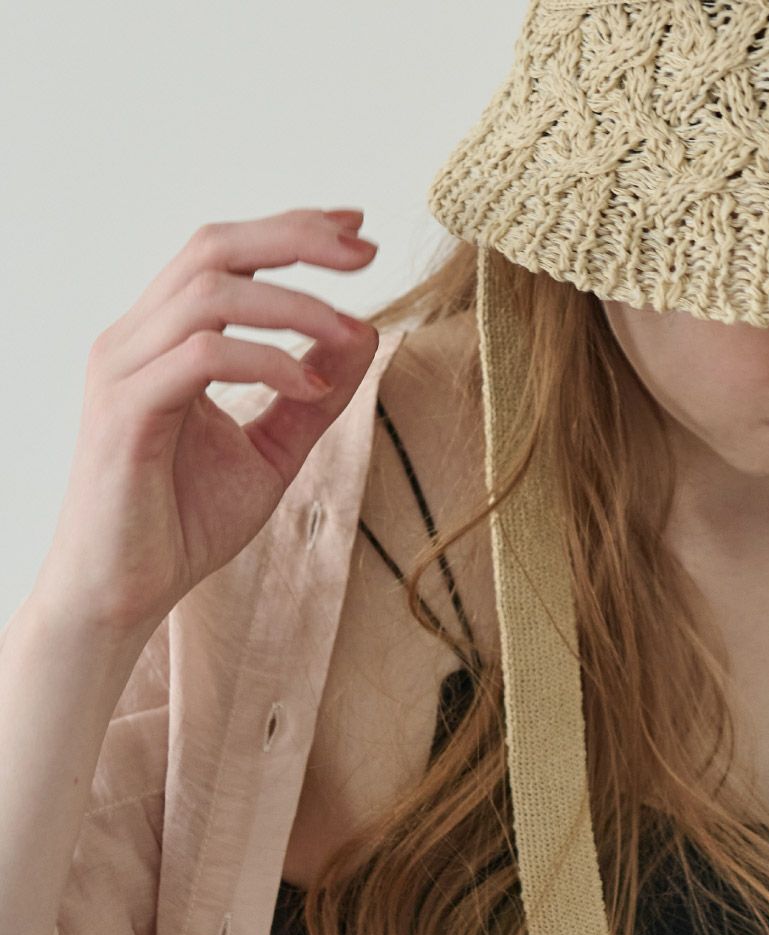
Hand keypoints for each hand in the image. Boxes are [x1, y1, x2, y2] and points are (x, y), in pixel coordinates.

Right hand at [34, 208, 380, 641]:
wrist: (124, 593)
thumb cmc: (184, 524)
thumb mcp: (272, 452)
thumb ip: (314, 397)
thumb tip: (364, 333)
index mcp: (162, 339)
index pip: (224, 254)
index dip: (291, 230)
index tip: (358, 230)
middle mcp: (134, 338)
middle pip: (214, 247)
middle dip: (297, 238)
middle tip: (368, 252)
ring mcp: (124, 369)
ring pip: (210, 292)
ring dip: (295, 305)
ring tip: (352, 332)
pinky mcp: (127, 411)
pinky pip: (202, 357)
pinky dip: (267, 362)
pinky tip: (310, 390)